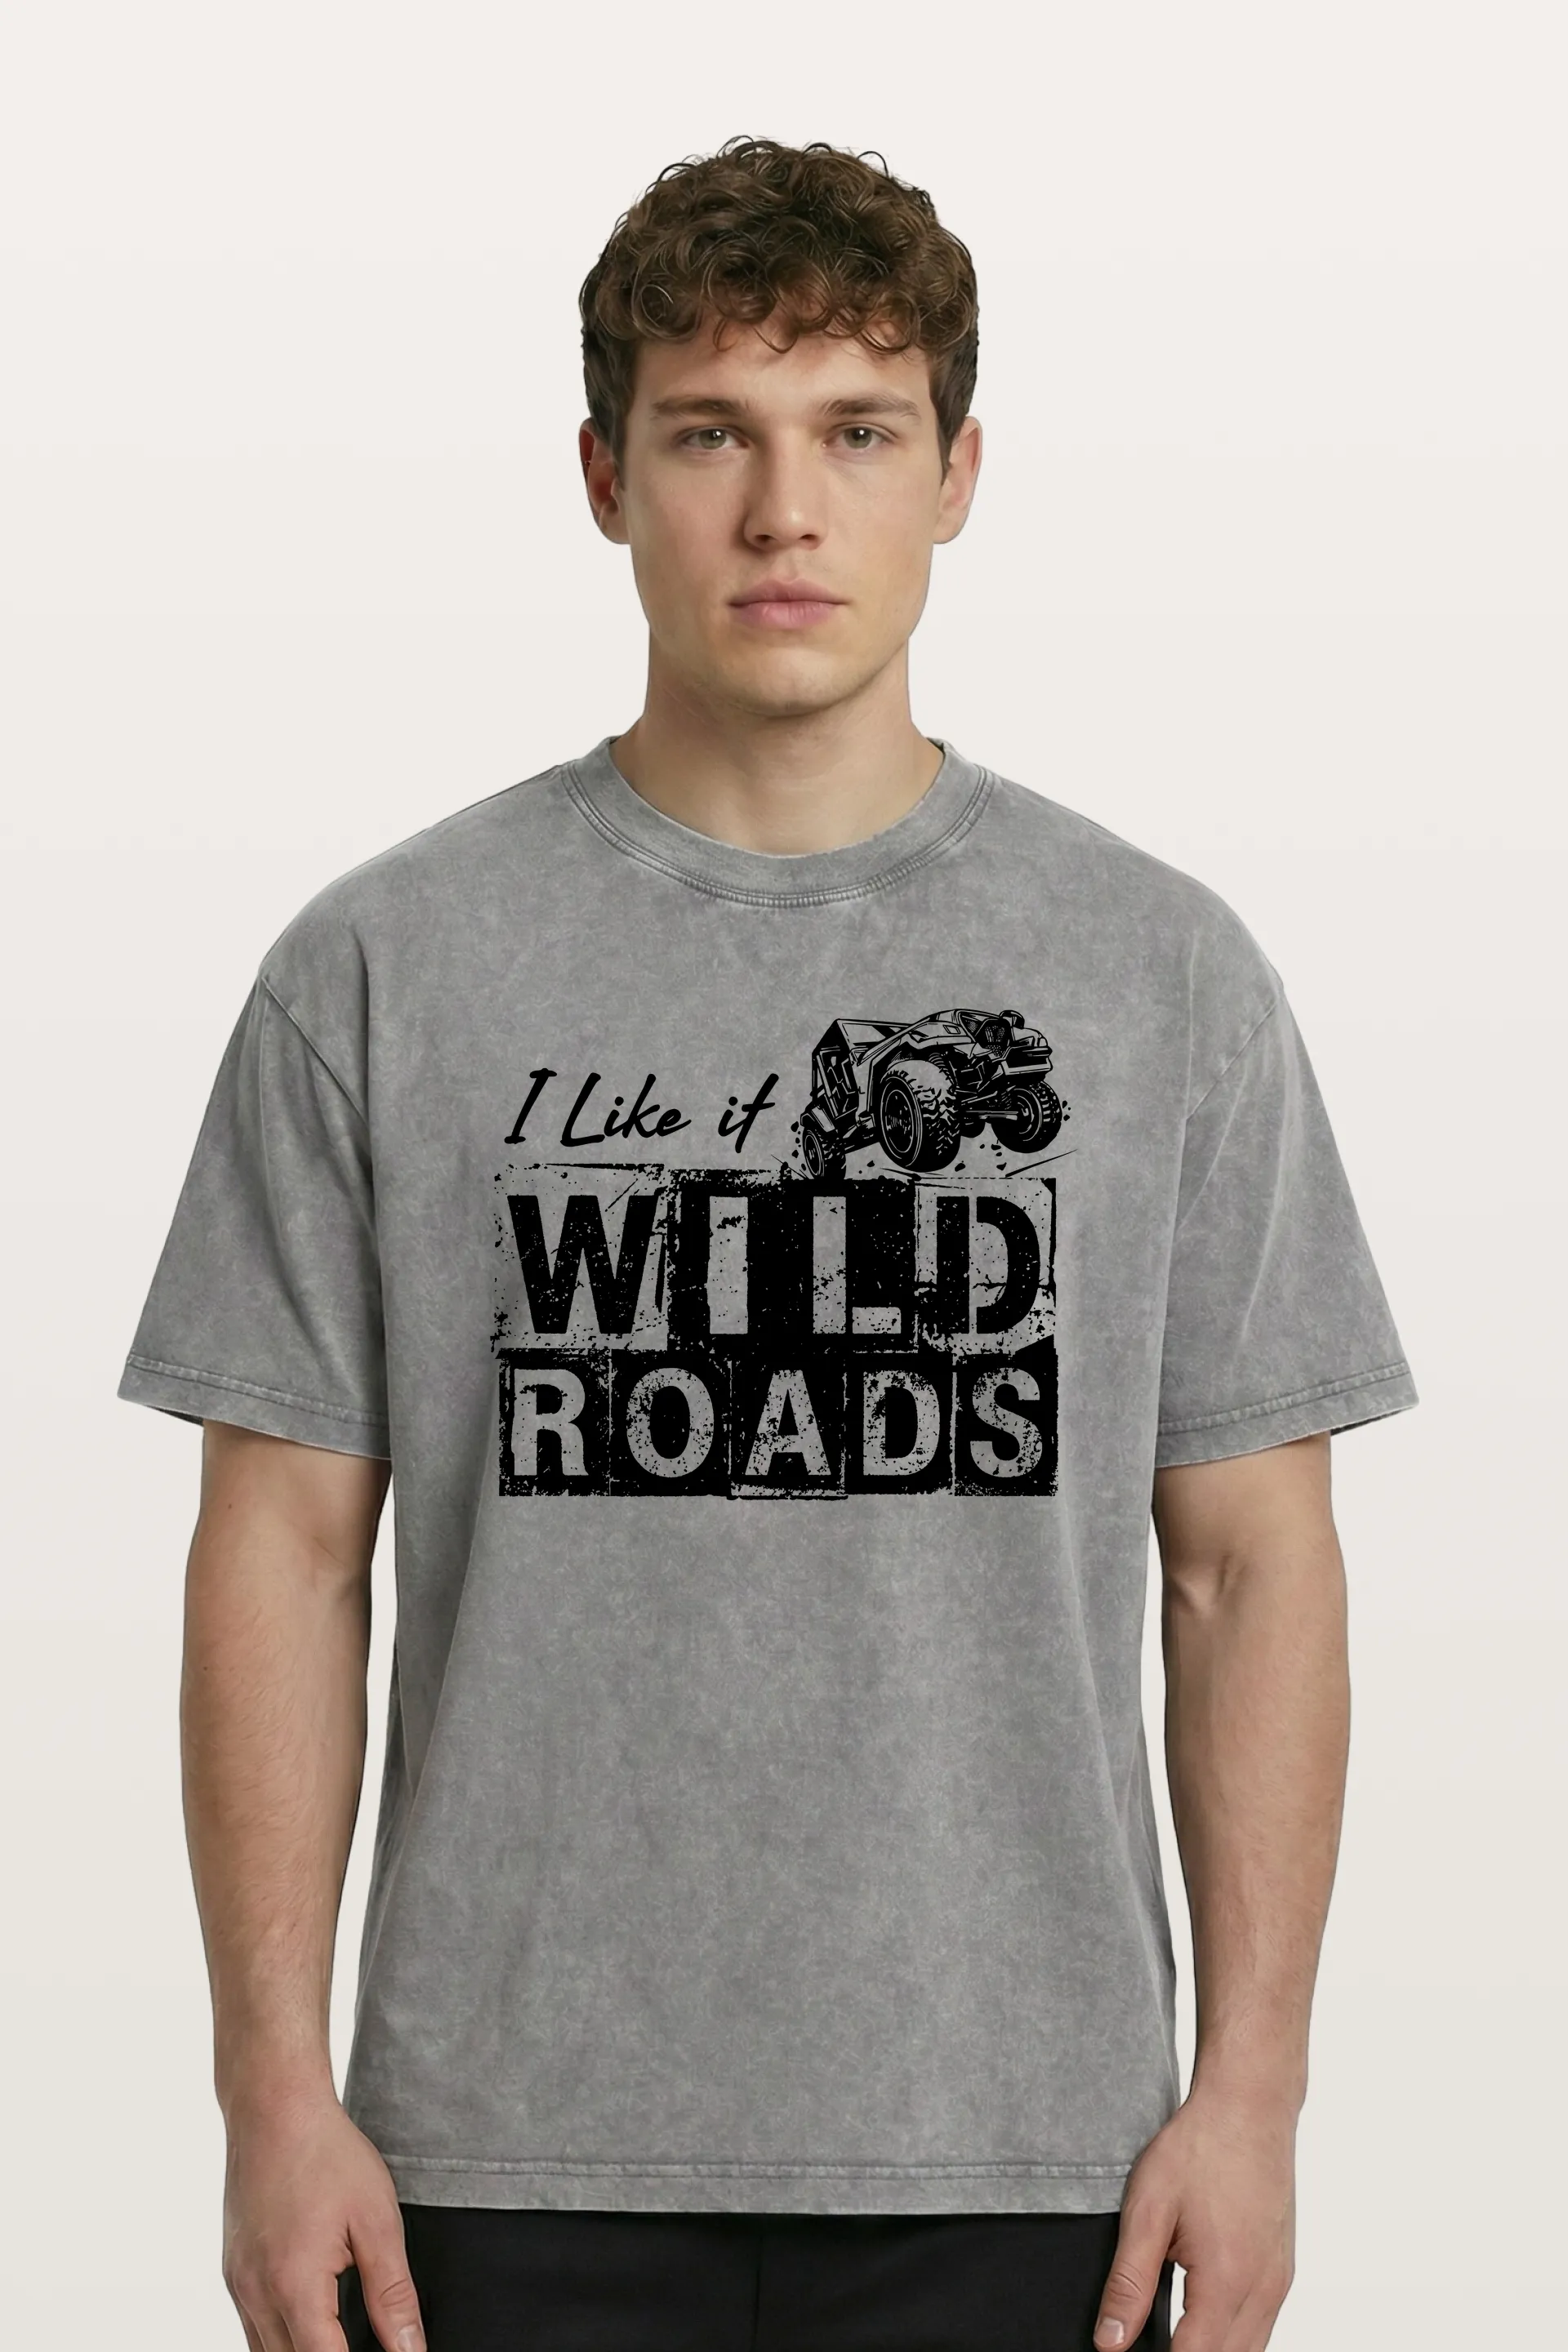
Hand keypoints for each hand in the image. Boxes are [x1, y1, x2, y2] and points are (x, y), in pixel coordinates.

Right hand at [221, 2086, 425, 2351]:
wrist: (273, 2108)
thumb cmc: (326, 2154)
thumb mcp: (377, 2221)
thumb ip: (393, 2294)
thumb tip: (410, 2349)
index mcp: (294, 2286)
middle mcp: (256, 2294)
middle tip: (368, 2339)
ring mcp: (238, 2284)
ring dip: (303, 2351)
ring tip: (342, 2334)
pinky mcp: (233, 2271)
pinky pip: (253, 2327)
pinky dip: (282, 2335)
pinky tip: (313, 2317)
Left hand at [1092, 2086, 1296, 2349]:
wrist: (1249, 2105)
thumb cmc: (1200, 2147)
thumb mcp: (1148, 2209)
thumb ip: (1128, 2282)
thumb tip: (1110, 2342)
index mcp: (1227, 2280)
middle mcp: (1264, 2290)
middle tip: (1147, 2341)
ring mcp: (1279, 2282)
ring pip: (1250, 2351)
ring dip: (1212, 2349)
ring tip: (1172, 2330)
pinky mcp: (1283, 2270)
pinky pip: (1261, 2326)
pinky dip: (1233, 2335)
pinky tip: (1202, 2315)